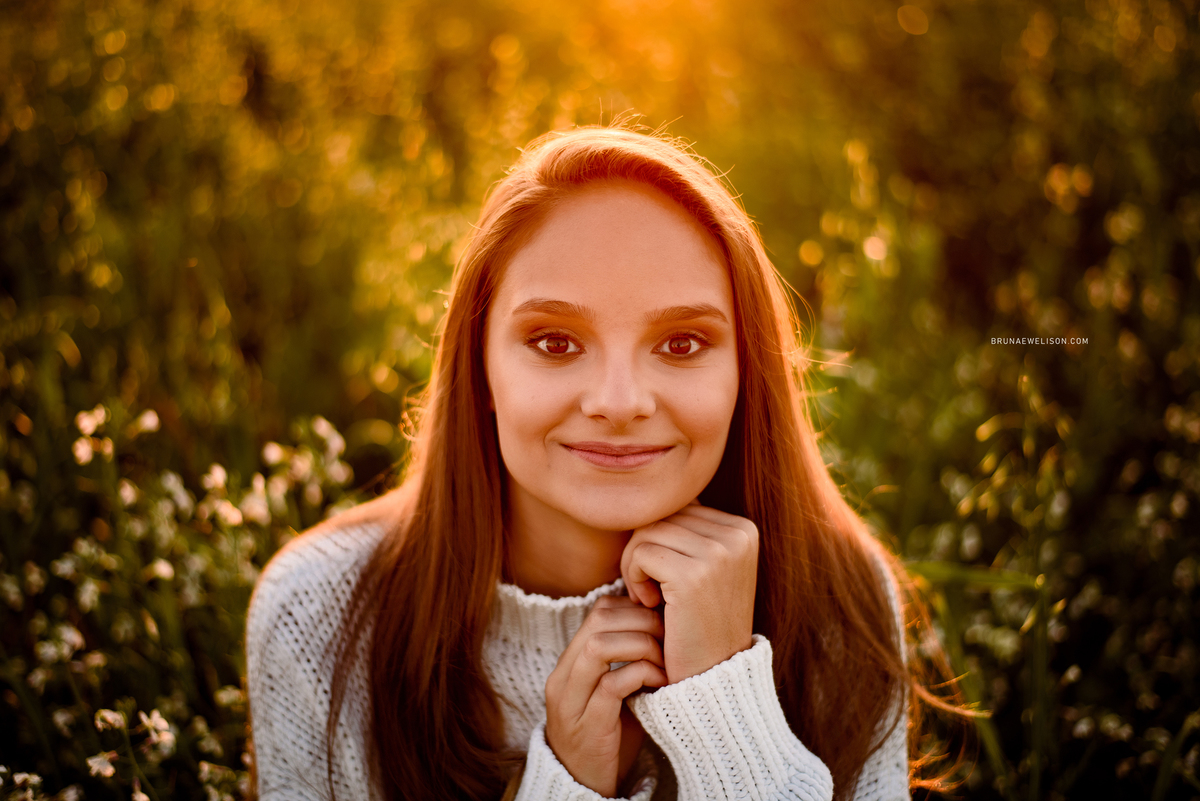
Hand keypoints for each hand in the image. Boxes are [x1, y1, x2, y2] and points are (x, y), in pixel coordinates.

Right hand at [544, 595, 667, 796]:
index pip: (597, 612)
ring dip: (641, 645)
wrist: (585, 787)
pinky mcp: (588, 726)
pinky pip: (612, 685)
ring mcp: (571, 703)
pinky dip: (641, 675)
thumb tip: (663, 623)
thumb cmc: (608, 735)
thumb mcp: (612, 691)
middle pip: (597, 621)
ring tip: (664, 659)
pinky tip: (661, 682)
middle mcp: (563, 679)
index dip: (634, 608)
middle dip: (641, 621)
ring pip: (599, 647)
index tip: (661, 621)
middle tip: (668, 635)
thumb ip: (625, 660)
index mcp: (569, 665)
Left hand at [620, 501, 757, 682]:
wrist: (710, 678)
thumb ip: (688, 532)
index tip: (664, 579)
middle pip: (661, 515)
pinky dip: (633, 578)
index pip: (678, 507)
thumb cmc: (697, 623)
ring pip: (647, 531)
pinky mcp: (694, 574)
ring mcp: (719, 553)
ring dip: (634, 566)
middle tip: (650, 591)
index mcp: (744, 529)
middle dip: (643, 551)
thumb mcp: (703, 570)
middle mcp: (738, 535)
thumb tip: (656, 494)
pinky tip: (648, 604)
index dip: (659, 540)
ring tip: (649, 598)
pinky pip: (640, 552)